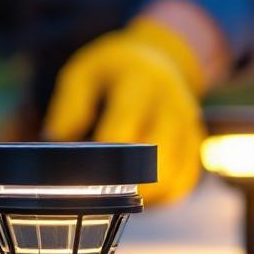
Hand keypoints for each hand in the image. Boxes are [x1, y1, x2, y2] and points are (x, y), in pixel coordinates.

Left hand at [43, 18, 205, 204]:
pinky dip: (162, 196)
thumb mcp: (82, 74)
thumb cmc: (111, 71)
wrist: (156, 56)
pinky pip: (185, 181)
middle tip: (97, 191)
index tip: (79, 177)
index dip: (100, 161)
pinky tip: (140, 193)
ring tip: (117, 192)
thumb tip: (57, 144)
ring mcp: (189, 124)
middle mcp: (171, 104)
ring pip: (174, 176)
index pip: (122, 131)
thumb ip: (69, 107)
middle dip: (124, 183)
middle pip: (155, 159)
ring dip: (144, 195)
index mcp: (140, 83)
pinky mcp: (195, 143)